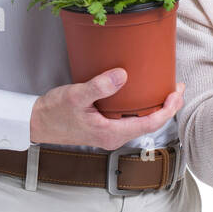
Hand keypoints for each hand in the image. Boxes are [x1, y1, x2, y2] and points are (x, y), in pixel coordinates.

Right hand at [30, 71, 184, 149]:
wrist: (36, 123)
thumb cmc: (54, 113)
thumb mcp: (76, 96)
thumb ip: (99, 86)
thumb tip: (122, 75)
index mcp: (111, 133)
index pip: (149, 124)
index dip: (167, 109)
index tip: (176, 93)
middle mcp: (114, 136)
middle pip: (149, 124)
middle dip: (166, 107)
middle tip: (176, 88)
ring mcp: (109, 132)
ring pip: (140, 121)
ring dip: (154, 107)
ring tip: (164, 89)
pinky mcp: (104, 126)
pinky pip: (129, 118)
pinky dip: (140, 106)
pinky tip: (140, 93)